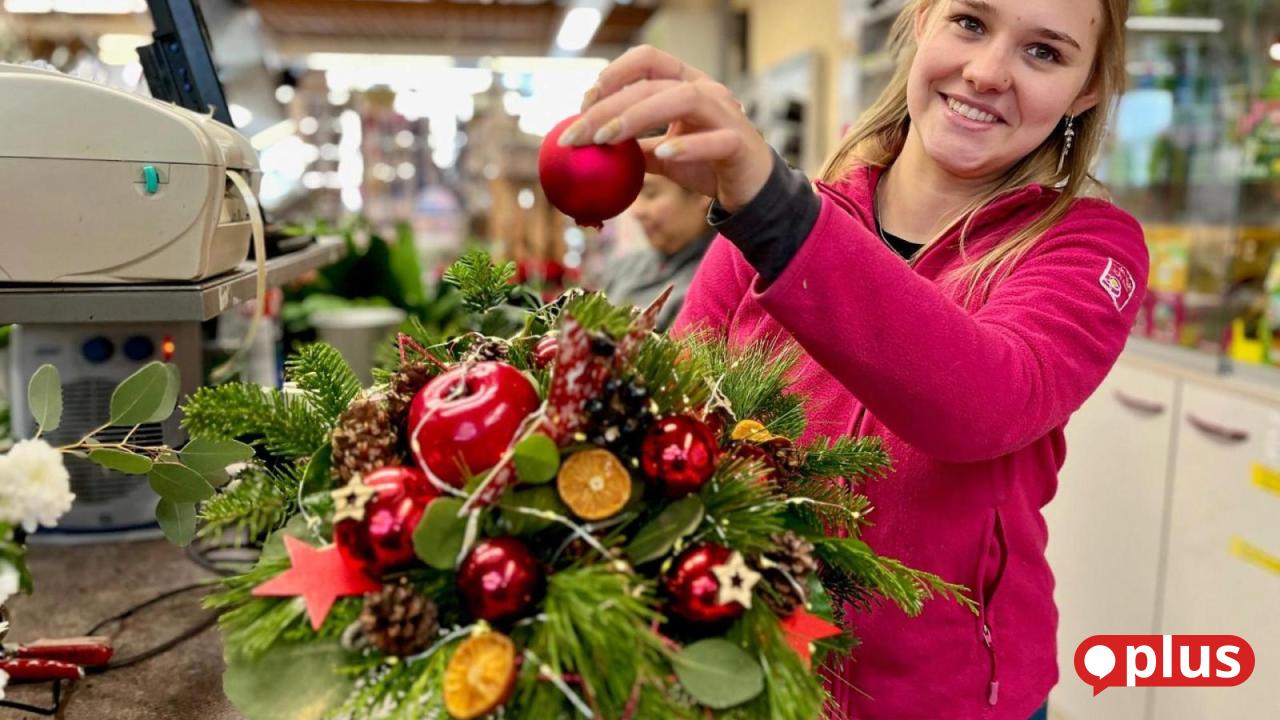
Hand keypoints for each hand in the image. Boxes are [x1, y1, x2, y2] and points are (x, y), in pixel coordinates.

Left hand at [566, 45, 773, 212]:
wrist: (751, 191)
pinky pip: (714, 140)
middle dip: (608, 107)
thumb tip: (591, 148)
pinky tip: (662, 154)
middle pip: (651, 85)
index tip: (583, 104)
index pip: (647, 60)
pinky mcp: (739, 143)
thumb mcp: (663, 155)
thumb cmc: (707, 166)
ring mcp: (726, 113)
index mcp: (686, 84)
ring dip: (638, 116)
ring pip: (681, 99)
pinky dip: (687, 145)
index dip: (613, 74)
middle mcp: (707, 90)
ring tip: (607, 138)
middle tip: (577, 134)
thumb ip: (634, 147)